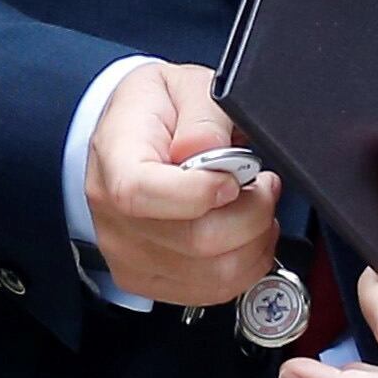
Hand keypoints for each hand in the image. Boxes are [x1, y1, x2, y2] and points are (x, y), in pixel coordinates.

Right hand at [83, 61, 284, 306]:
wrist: (130, 135)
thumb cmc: (154, 111)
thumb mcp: (181, 86)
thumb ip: (203, 114)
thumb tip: (210, 148)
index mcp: (114, 160)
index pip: (142, 194)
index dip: (199, 193)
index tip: (234, 177)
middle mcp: (114, 216)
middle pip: (195, 242)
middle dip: (250, 214)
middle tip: (262, 185)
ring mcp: (129, 254)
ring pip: (213, 274)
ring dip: (254, 243)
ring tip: (256, 208)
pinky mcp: (149, 279)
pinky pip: (212, 291)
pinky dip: (244, 266)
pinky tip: (244, 235)